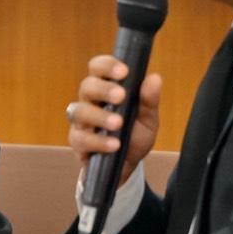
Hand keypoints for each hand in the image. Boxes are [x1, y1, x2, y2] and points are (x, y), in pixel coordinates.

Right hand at [67, 55, 162, 185]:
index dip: (107, 66)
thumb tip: (154, 78)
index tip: (124, 71)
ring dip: (99, 116)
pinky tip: (114, 145)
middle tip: (120, 95)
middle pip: (87, 86)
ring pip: (79, 111)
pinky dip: (98, 141)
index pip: (98, 68)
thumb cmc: (134, 136)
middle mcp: (90, 101)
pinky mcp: (77, 142)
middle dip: (103, 89)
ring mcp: (81, 122)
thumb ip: (149, 100)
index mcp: (105, 89)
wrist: (128, 167)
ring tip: (118, 124)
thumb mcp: (148, 119)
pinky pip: (81, 138)